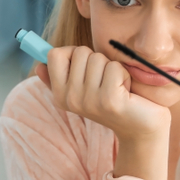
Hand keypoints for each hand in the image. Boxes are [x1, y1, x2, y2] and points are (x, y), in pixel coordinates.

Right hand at [35, 46, 169, 141]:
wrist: (140, 127)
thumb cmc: (112, 101)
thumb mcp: (83, 89)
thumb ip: (59, 77)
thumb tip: (39, 65)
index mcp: (60, 95)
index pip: (54, 55)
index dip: (72, 52)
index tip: (85, 65)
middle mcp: (70, 99)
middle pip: (80, 52)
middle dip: (97, 60)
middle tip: (105, 81)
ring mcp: (89, 101)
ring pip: (98, 59)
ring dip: (112, 68)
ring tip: (116, 87)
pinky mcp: (109, 100)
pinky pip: (114, 68)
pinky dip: (124, 75)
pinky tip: (126, 92)